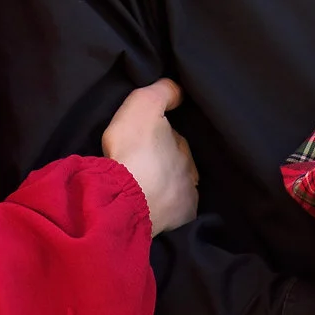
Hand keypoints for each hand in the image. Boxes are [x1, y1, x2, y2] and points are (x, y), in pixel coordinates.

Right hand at [102, 79, 198, 235]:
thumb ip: (163, 91)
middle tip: (141, 162)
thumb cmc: (133, 150)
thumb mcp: (144, 105)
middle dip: (164, 162)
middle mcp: (191, 176)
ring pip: (174, 190)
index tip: (144, 138)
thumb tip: (179, 89)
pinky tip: (150, 207)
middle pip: (176, 165)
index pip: (175, 139)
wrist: (123, 199)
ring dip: (162, 187)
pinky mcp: (176, 224)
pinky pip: (171, 215)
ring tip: (143, 186)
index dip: (160, 136)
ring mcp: (184, 203)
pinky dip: (163, 210)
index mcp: (184, 148)